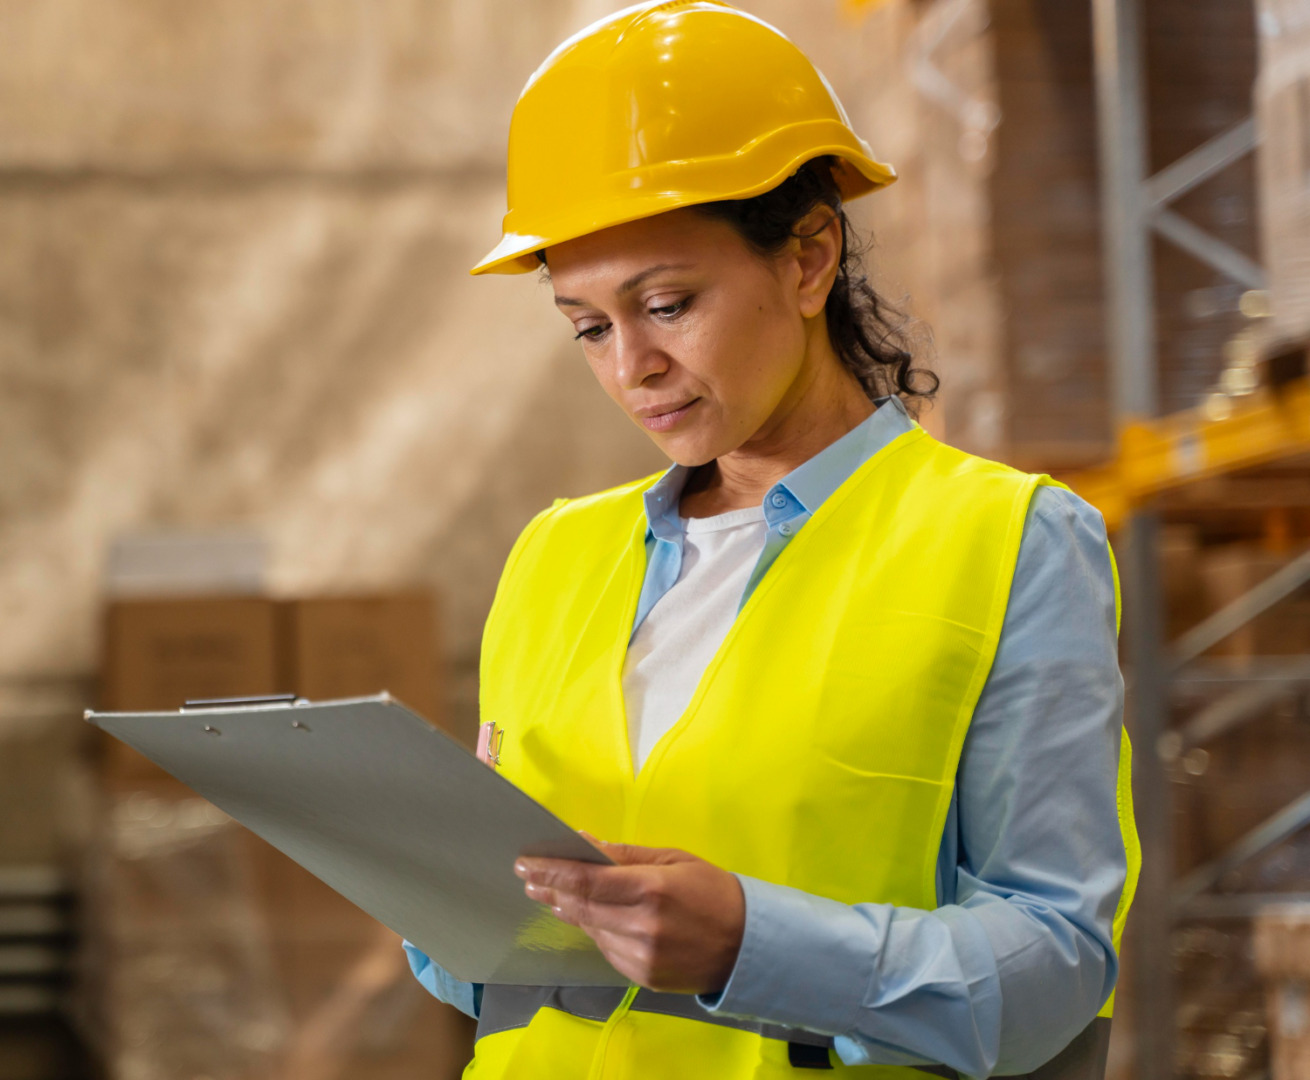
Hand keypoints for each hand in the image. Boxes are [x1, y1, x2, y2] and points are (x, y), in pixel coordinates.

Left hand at [514, 837, 744, 993]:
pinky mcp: (641, 977)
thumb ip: (626, 855)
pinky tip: (589, 917)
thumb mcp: (673, 860)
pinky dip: (595, 930)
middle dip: (551, 889)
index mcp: (652, 889)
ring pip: (591, 929)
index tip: (526, 863)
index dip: (552, 871)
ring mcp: (641, 956)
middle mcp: (642, 925)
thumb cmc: (712, 891)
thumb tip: (586, 842)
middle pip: (581, 907)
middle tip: (529, 877)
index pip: (587, 880)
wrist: (747, 945)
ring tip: (552, 894)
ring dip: (569, 910)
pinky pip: (607, 949)